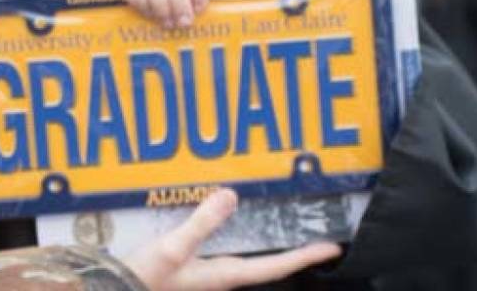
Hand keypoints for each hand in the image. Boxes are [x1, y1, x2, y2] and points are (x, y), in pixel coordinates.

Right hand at [123, 189, 341, 290]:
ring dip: (267, 244)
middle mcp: (221, 277)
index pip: (275, 266)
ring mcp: (207, 275)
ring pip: (247, 259)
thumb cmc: (144, 279)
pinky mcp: (192, 269)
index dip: (305, 257)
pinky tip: (231, 224)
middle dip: (291, 251)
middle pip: (266, 264)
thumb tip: (231, 196)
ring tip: (282, 225)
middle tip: (313, 235)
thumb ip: (202, 222)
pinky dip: (237, 238)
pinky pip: (225, 252)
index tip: (332, 248)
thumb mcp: (173, 248)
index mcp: (224, 275)